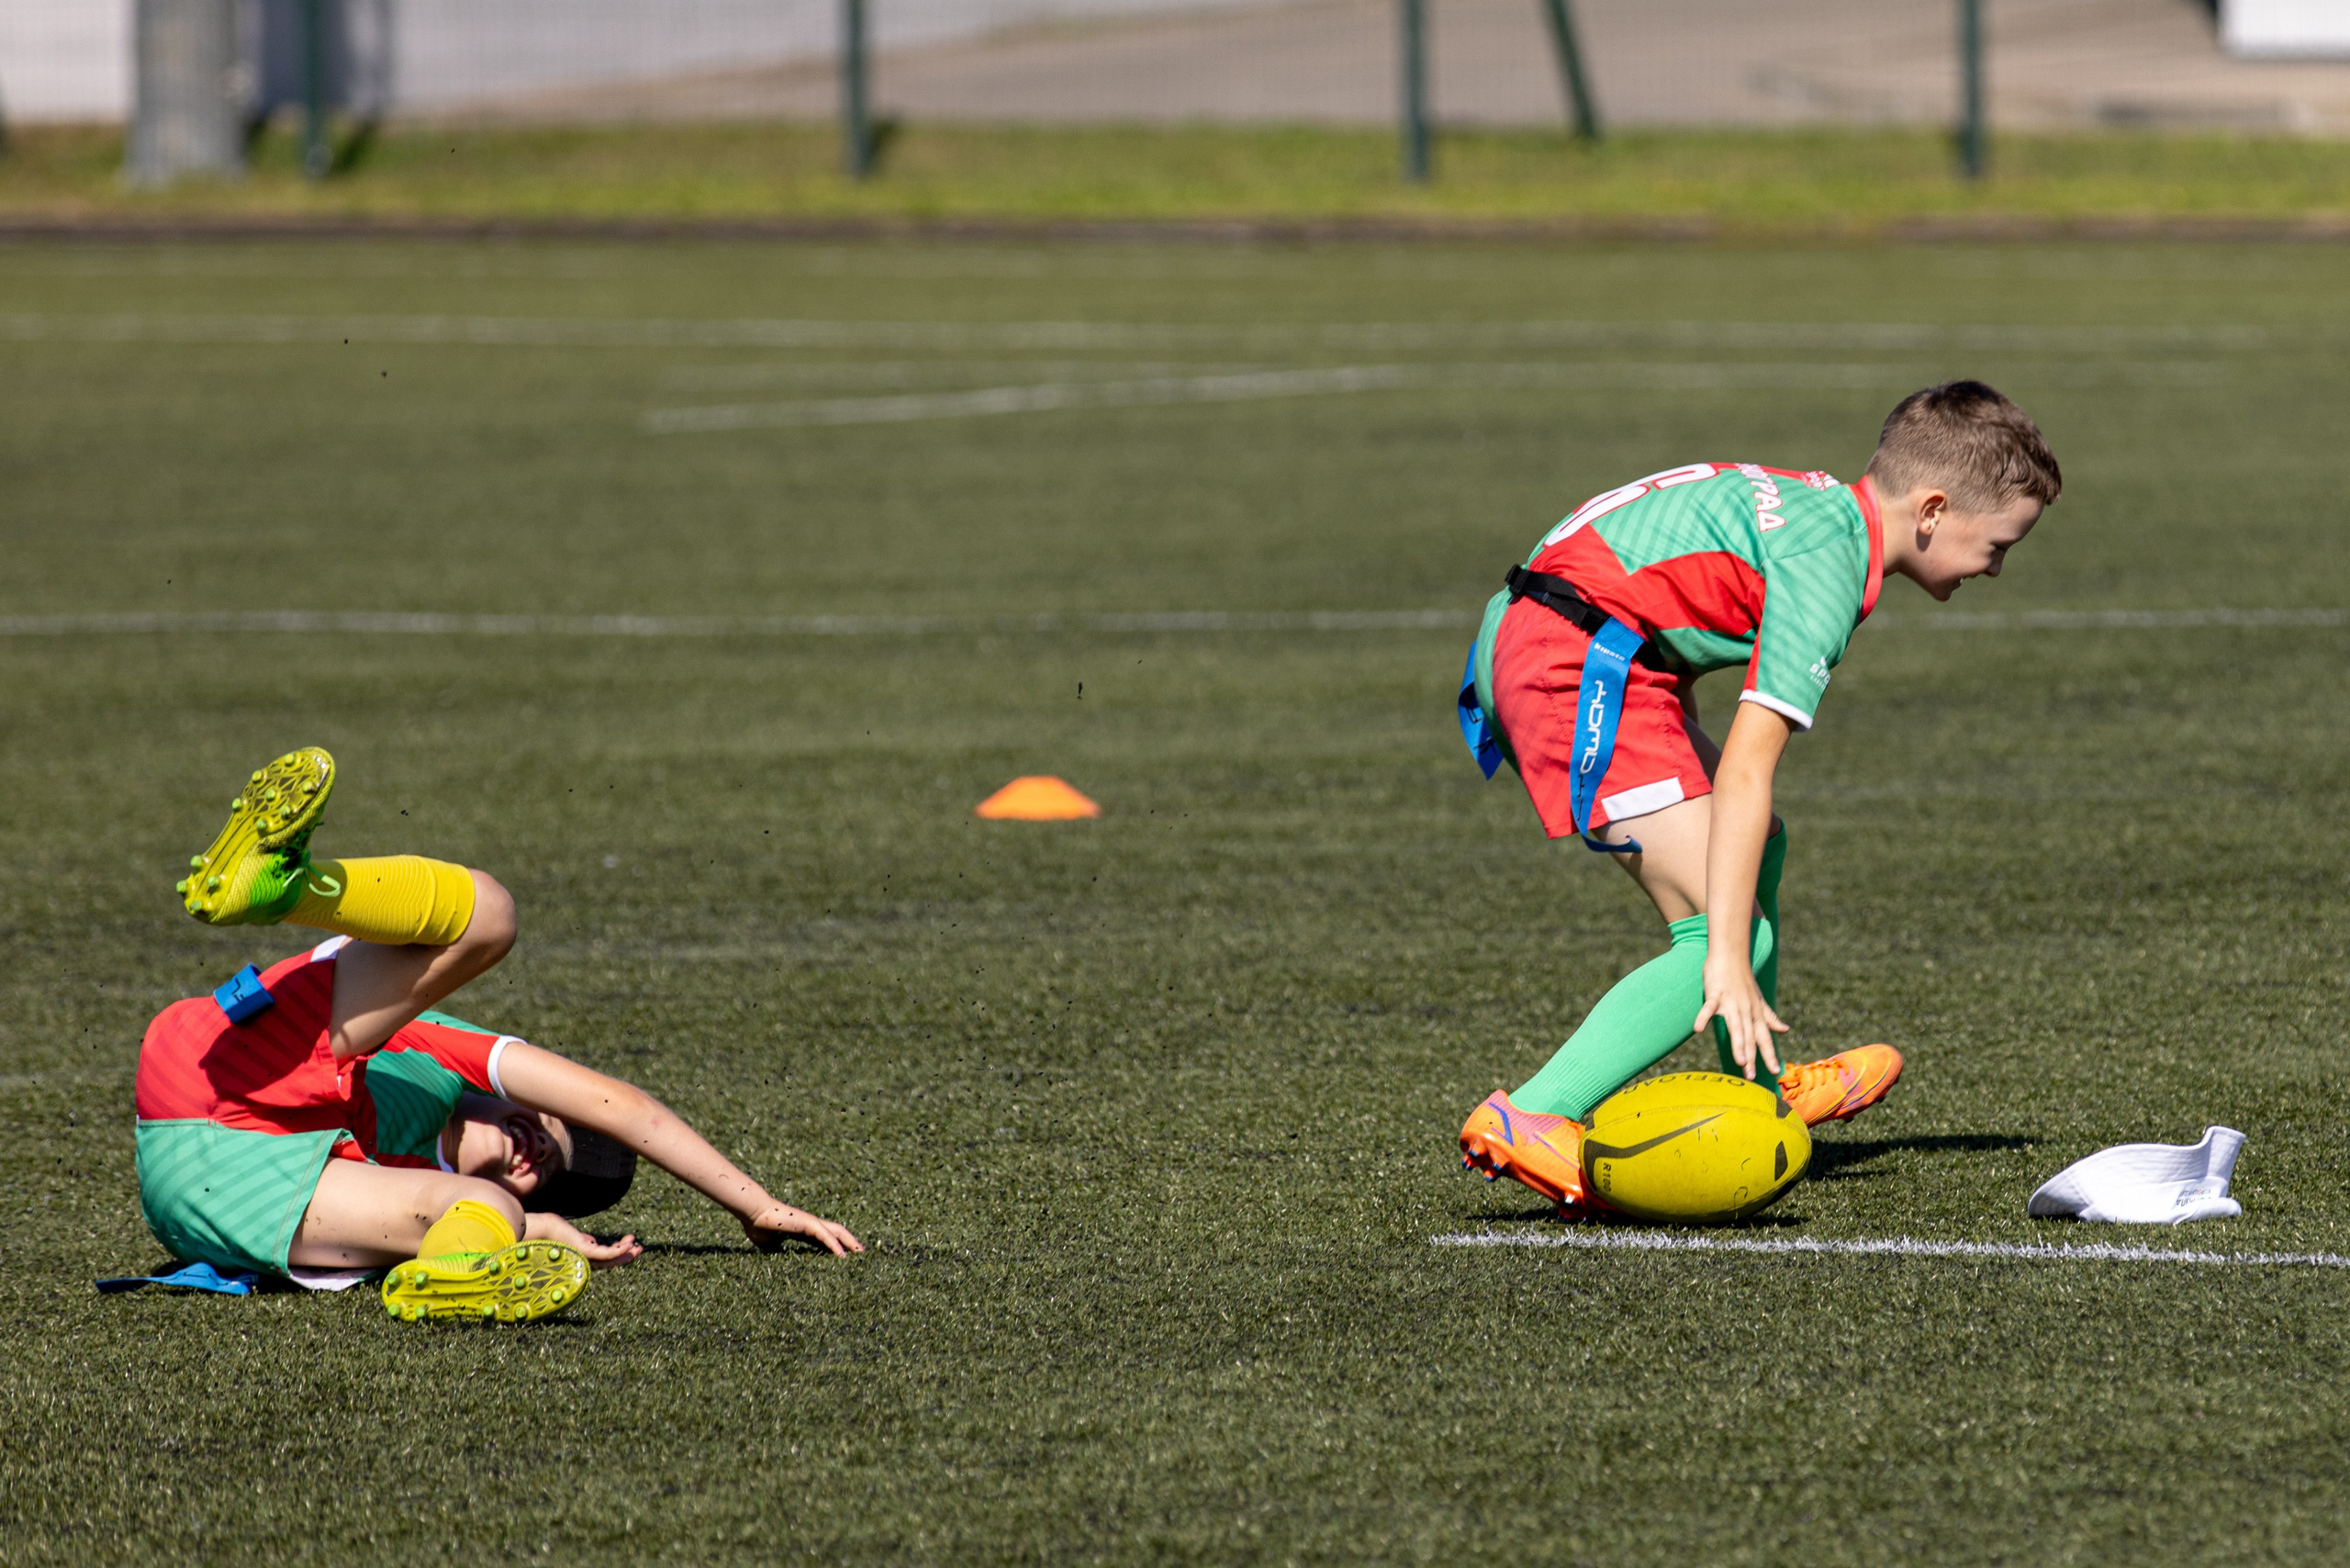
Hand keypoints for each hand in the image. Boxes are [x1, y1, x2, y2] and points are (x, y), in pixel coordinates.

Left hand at [524, 1211, 642, 1268]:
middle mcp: (584, 1262)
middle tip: (639, 1249)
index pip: (604, 1260)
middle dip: (626, 1256)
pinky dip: (620, 1250)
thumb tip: (592, 1240)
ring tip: (637, 1245)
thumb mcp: (573, 1236)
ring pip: (611, 1259)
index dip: (619, 1255)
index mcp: (582, 1259)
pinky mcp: (586, 1251)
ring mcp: (585, 1257)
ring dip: (626, 1253)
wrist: (539, 1228)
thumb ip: (584, 1241)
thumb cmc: (552, 1231)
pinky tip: (629, 1244)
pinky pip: (607, 1253)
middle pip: (610, 1262)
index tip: (629, 1246)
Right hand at [741, 1203, 863, 1256]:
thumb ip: (777, 1250)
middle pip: (837, 1232)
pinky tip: (842, 1255)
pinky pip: (825, 1235)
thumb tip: (778, 1260)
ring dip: (849, 1242)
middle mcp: (811, 1224)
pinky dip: (835, 1245)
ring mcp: (810, 1222)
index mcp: (803, 1230)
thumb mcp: (770, 1245)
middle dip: (850, 1242)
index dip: (835, 1246)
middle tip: (861, 1253)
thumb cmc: (758, 1226)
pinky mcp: (807, 1223)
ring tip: (859, 1253)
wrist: (753, 1214)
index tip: (844, 1257)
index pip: (825, 1238)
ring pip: (836, 1232)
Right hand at [1692, 948, 1788, 1080]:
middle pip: (1749, 1037)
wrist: (1732, 955)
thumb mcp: (1759, 1000)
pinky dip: (1704, 1017)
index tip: (1775, 1072)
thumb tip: (1785, 1030)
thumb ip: (1770, 1017)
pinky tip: (1698, 1029)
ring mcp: (1731, 1002)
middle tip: (1752, 1076)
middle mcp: (1746, 1010)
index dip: (1770, 1054)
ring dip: (1738, 1044)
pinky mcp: (1715, 993)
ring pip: (1735, 1026)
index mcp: (1756, 1014)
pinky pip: (1709, 1007)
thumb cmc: (1743, 979)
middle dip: (1752, 1057)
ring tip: (1740, 1062)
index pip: (1764, 1038)